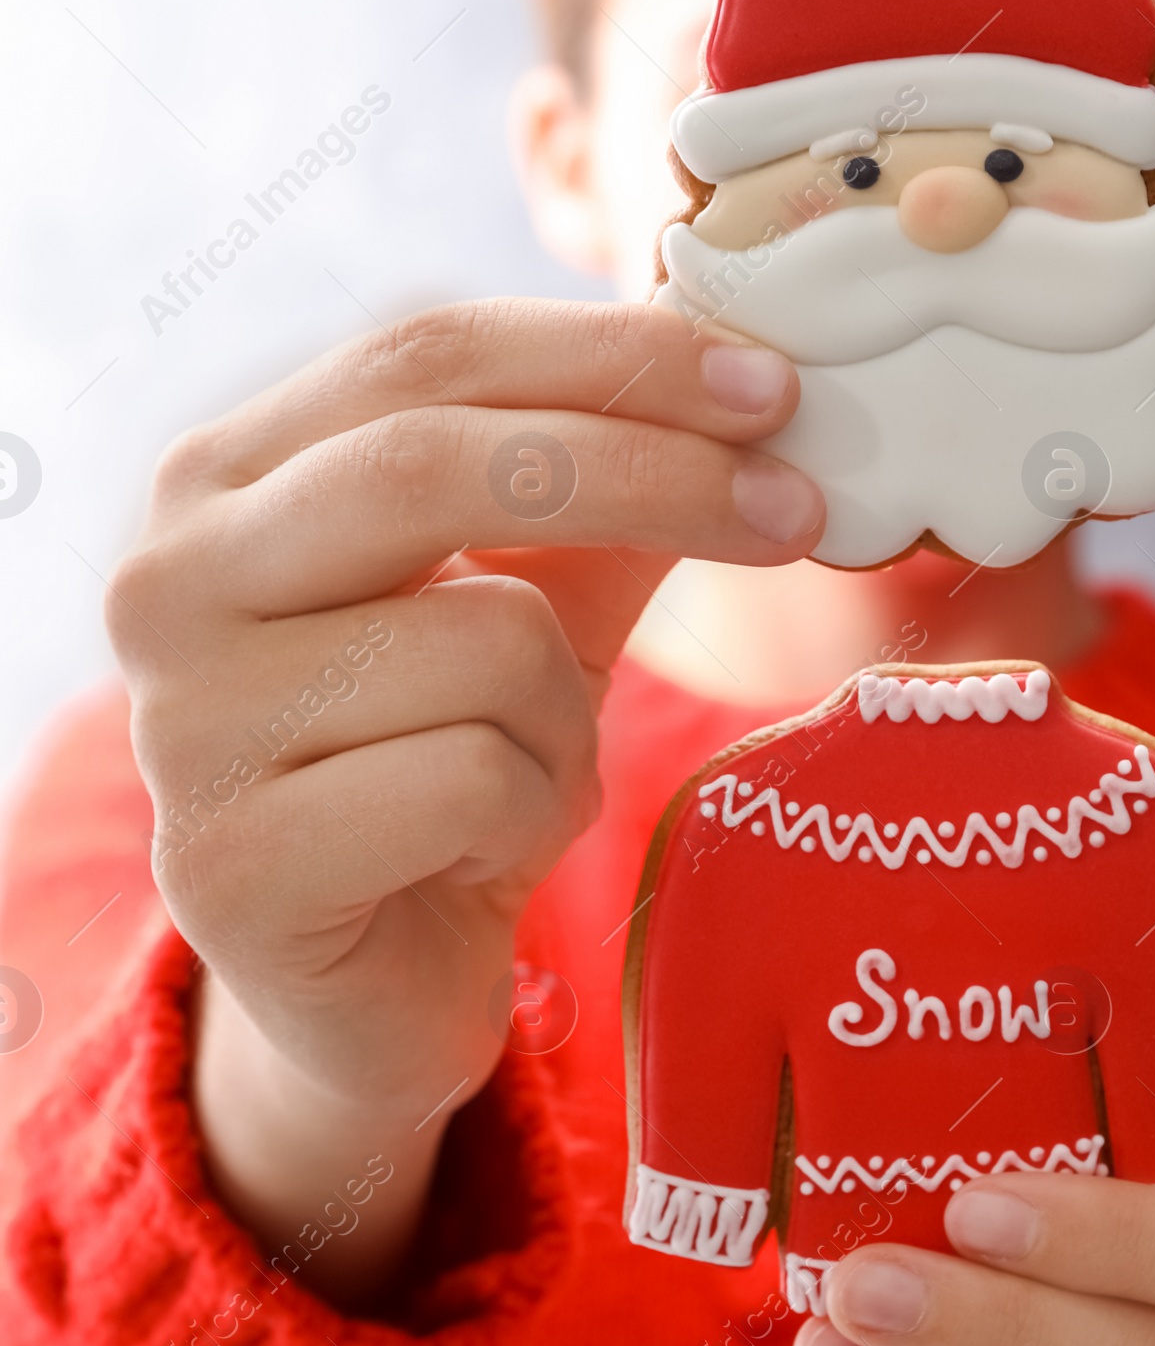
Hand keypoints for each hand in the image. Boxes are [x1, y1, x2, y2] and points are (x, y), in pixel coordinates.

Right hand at [109, 299, 819, 1295]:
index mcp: (225, 479)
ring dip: (570, 718)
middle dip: (646, 475)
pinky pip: (474, 779)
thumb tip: (747, 376)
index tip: (771, 384)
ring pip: (483, 641)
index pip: (424, 358)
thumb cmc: (450, 765)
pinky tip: (476, 855)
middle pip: (430, 463)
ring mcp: (183, 723)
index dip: (606, 358)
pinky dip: (530, 813)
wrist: (373, 987)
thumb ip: (607, 490)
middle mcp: (167, 581)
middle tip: (796, 511)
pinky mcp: (231, 866)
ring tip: (530, 774)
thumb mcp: (539, 603)